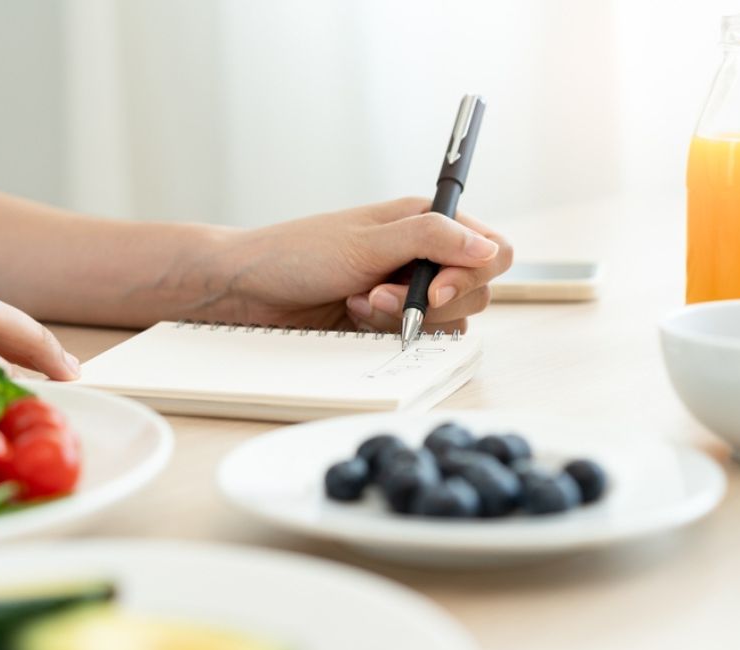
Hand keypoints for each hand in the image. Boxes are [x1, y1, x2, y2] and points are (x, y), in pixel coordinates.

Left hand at [222, 197, 512, 332]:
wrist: (249, 288)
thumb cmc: (298, 253)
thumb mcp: (366, 241)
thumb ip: (431, 239)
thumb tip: (487, 247)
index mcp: (425, 222)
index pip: (489, 249)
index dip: (473, 273)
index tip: (436, 289)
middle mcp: (422, 256)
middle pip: (475, 291)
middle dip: (431, 301)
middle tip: (380, 296)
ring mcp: (406, 291)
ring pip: (448, 320)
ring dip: (406, 318)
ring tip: (359, 304)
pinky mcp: (387, 321)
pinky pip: (416, 337)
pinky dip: (388, 332)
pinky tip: (351, 317)